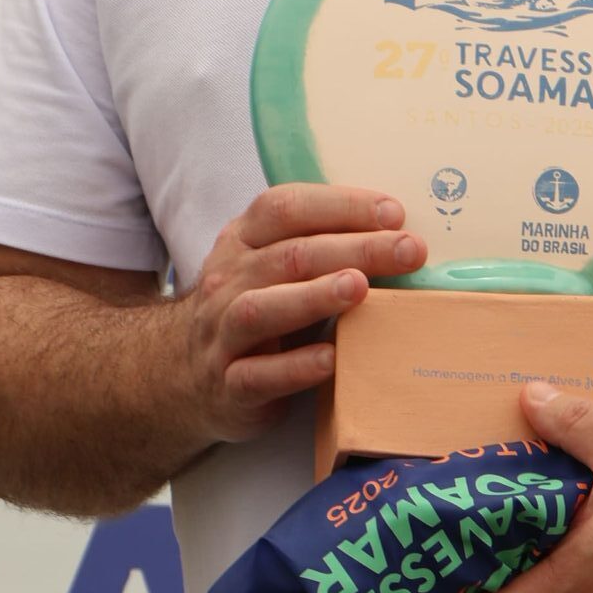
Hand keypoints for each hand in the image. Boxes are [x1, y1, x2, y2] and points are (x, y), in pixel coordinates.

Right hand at [179, 183, 425, 443]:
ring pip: (262, 309)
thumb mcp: (275, 265)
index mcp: (243, 238)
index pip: (286, 207)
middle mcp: (228, 279)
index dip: (341, 206)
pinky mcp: (227, 386)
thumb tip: (401, 232)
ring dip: (314, 296)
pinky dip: (293, 368)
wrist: (184, 376)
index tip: (395, 214)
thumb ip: (322, 244)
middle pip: (290, 255)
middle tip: (408, 250)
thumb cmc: (257, 306)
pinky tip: (330, 359)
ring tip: (359, 287)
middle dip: (354, 248)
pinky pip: (256, 375)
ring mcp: (221, 333)